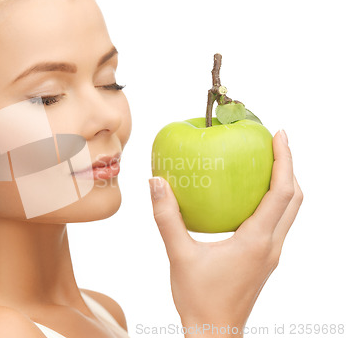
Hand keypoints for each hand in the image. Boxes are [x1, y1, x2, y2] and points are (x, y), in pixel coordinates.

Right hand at [149, 130, 302, 336]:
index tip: (279, 134)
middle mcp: (271, 245)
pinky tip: (247, 196)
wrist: (214, 332)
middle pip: (295, 199)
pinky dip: (271, 201)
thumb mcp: (179, 255)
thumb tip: (156, 183)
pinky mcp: (263, 259)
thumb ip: (167, 218)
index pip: (281, 193)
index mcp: (256, 241)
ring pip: (289, 212)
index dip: (285, 160)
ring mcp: (269, 254)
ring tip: (265, 163)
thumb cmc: (199, 299)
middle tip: (274, 143)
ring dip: (284, 184)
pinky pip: (276, 222)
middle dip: (289, 167)